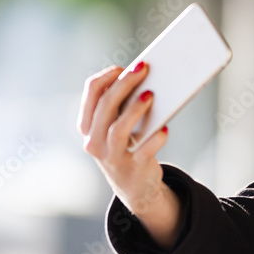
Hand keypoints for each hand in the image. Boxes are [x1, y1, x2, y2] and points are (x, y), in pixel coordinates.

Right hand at [78, 63, 181, 248]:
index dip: (107, 76)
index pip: (91, 93)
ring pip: (119, 129)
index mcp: (88, 126)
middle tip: (143, 68)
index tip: (124, 67)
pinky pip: (144, 151)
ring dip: (135, 109)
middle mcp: (94, 142)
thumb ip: (123, 105)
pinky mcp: (133, 168)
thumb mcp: (117, 126)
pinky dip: (155, 138)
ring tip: (151, 95)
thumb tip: (145, 77)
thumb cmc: (127, 146)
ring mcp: (112, 157)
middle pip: (105, 106)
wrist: (135, 187)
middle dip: (124, 83)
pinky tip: (165, 128)